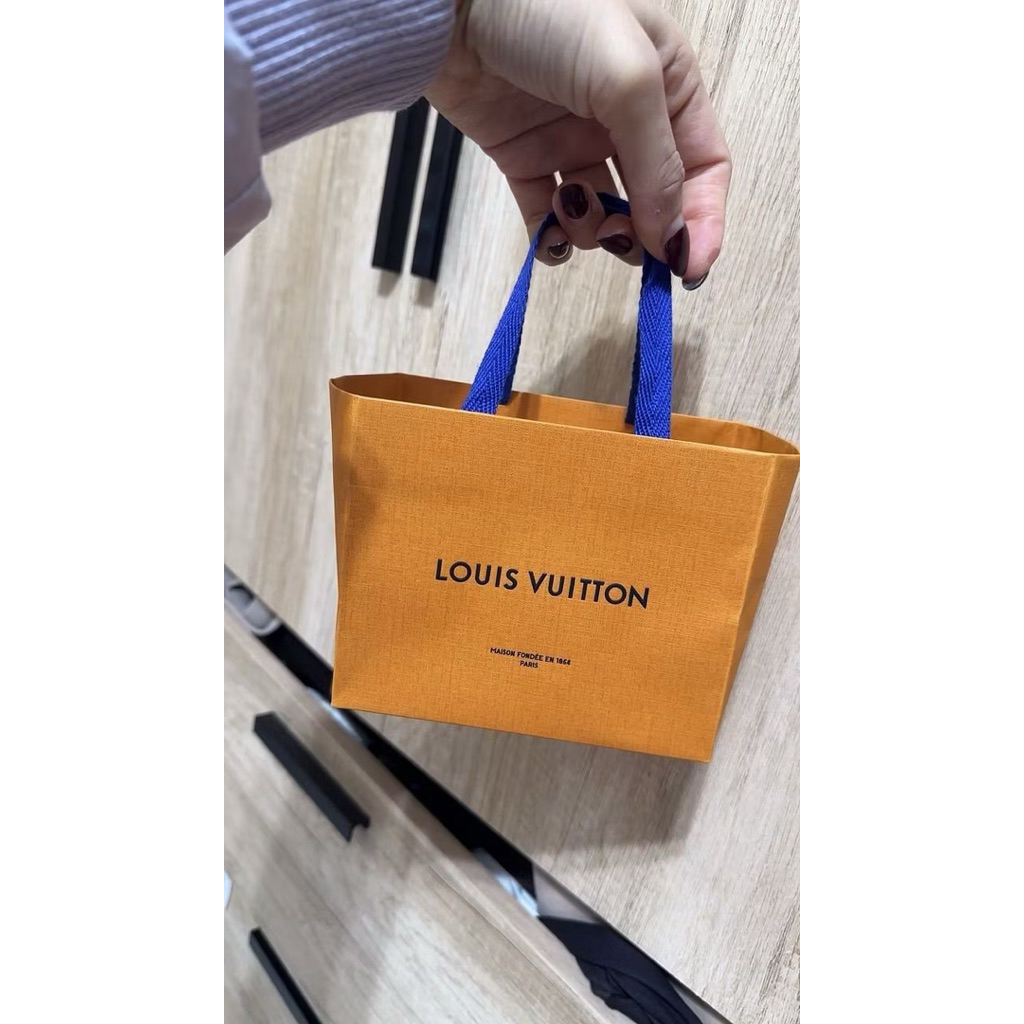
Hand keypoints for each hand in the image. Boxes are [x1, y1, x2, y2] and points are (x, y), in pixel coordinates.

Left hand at [426, 0, 730, 284]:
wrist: (453, 4)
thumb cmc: (548, 10)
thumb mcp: (627, 80)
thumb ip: (657, 163)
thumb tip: (671, 239)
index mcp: (667, 84)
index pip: (703, 167)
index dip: (702, 220)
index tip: (688, 267)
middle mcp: (624, 116)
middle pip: (655, 199)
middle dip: (643, 231)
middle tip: (622, 241)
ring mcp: (573, 138)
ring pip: (602, 213)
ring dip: (593, 229)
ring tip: (572, 208)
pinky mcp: (525, 157)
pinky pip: (548, 216)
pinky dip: (551, 236)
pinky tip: (548, 234)